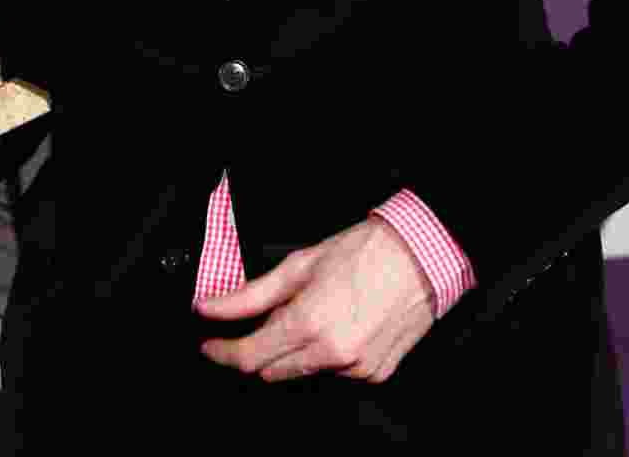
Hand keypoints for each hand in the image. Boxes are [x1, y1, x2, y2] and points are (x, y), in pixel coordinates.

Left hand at [196, 217, 434, 383]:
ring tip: (310, 313)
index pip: (249, 357)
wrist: (419, 257)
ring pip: (303, 373)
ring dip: (293, 352)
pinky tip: (338, 324)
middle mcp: (331, 354)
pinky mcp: (374, 375)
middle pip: (271, 371)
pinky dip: (326, 355)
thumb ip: (249, 294)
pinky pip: (336, 374)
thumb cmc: (364, 252)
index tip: (210, 345)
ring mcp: (355, 370)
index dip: (222, 352)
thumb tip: (209, 306)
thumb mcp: (298, 265)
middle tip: (261, 321)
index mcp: (308, 324)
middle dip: (258, 349)